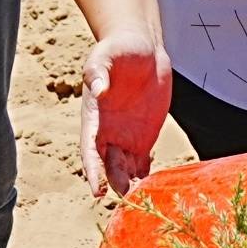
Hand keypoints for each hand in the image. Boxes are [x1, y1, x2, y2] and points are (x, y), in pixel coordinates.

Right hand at [84, 32, 171, 198]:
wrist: (141, 47)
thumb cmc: (118, 49)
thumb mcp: (105, 55)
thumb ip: (98, 72)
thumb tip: (98, 89)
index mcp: (94, 118)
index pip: (90, 150)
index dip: (92, 171)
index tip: (97, 190)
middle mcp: (108, 132)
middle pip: (109, 165)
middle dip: (116, 182)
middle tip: (128, 198)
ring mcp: (126, 136)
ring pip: (127, 169)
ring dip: (133, 184)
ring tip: (144, 200)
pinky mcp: (144, 136)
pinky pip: (144, 163)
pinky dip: (148, 177)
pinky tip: (156, 191)